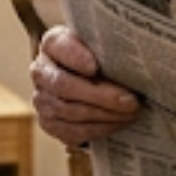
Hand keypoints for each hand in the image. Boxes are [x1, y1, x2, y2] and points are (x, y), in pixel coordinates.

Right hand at [29, 26, 142, 146]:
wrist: (86, 79)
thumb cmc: (98, 58)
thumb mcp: (100, 46)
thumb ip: (108, 49)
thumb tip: (135, 60)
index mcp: (52, 44)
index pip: (58, 47)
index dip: (74, 57)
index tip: (94, 67)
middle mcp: (40, 71)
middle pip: (64, 85)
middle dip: (100, 95)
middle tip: (130, 101)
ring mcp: (41, 99)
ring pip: (69, 111)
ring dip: (105, 114)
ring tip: (131, 113)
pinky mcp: (49, 123)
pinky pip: (72, 131)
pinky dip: (99, 129)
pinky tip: (119, 123)